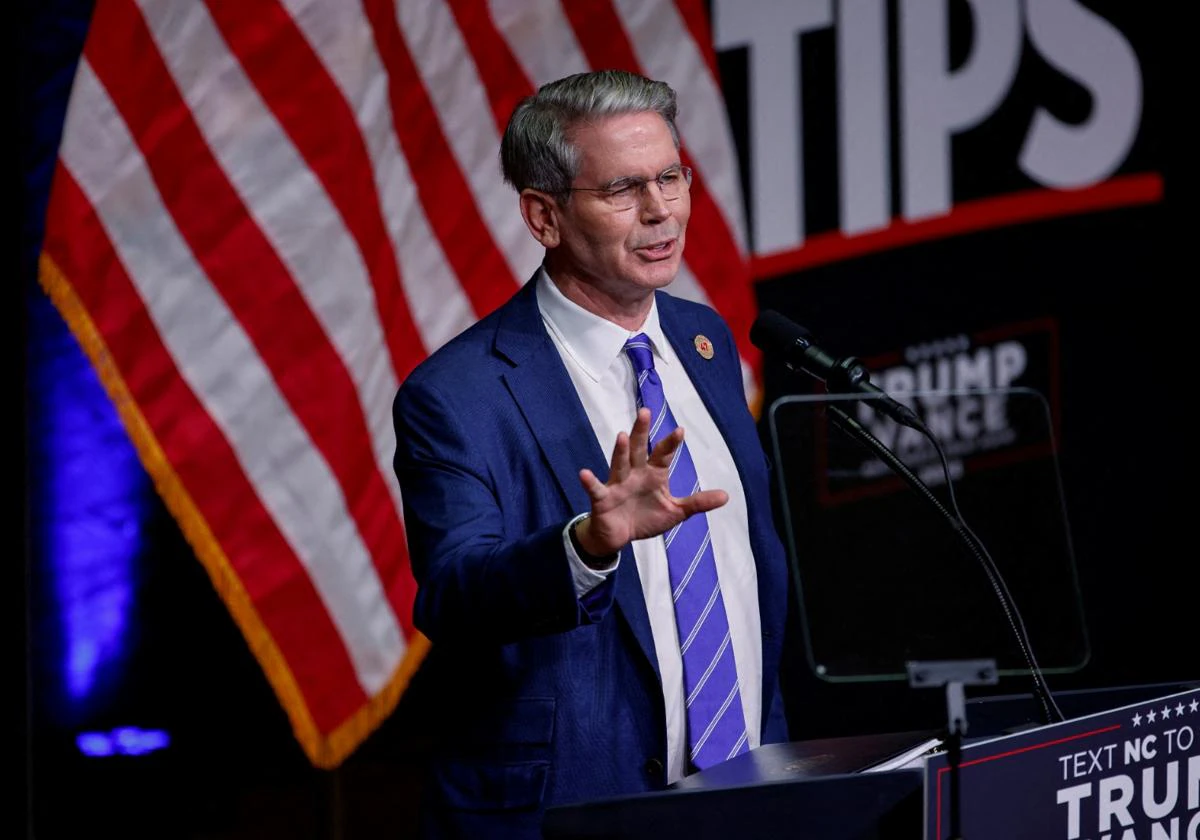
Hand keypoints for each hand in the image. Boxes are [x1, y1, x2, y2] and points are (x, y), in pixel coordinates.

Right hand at [575, 408, 727, 556]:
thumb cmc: (646, 518)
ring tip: (622, 436)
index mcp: (653, 474)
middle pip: (638, 449)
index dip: (670, 444)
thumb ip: (698, 503)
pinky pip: (596, 489)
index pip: (663, 455)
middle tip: (645, 412)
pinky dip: (590, 482)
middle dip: (641, 432)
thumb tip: (726, 496)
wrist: (620, 536)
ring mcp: (617, 484)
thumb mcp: (675, 512)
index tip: (680, 431)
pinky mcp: (603, 498)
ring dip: (620, 451)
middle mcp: (635, 474)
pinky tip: (584, 473)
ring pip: (619, 464)